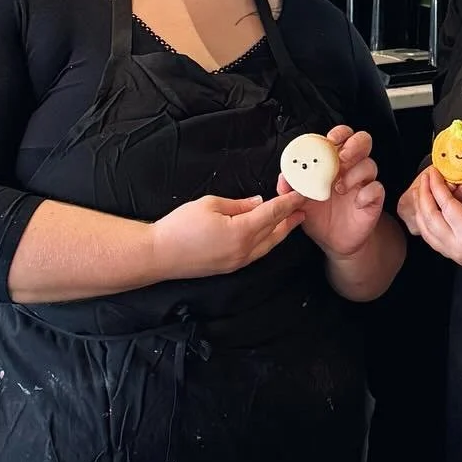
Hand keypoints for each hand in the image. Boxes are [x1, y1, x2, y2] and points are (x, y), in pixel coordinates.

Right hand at [151, 190, 305, 278]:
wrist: (158, 255)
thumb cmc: (179, 227)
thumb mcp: (210, 205)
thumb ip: (239, 204)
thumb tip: (258, 203)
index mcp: (242, 232)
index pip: (273, 213)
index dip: (289, 202)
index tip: (302, 194)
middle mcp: (244, 250)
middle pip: (275, 232)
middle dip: (290, 218)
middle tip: (303, 207)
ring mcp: (237, 262)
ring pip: (268, 245)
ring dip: (281, 231)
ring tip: (291, 220)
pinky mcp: (229, 267)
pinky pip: (256, 253)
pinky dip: (267, 241)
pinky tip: (267, 234)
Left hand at [278, 125, 384, 261]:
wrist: (333, 241)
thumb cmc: (318, 215)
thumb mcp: (299, 201)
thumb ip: (290, 188)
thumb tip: (283, 178)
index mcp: (334, 162)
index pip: (343, 137)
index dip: (340, 133)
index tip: (330, 139)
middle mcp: (351, 168)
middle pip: (363, 142)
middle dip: (354, 145)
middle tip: (341, 158)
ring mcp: (364, 183)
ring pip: (370, 165)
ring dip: (355, 173)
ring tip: (339, 187)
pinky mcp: (373, 200)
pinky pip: (377, 189)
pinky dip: (367, 193)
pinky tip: (356, 202)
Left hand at [410, 153, 461, 284]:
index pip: (444, 206)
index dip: (436, 186)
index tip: (433, 171)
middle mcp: (457, 248)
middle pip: (428, 220)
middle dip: (423, 197)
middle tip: (425, 179)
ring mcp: (456, 256)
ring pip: (428, 234)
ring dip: (423, 212)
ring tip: (426, 193)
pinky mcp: (459, 258)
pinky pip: (435, 241)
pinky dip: (430, 225)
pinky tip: (433, 212)